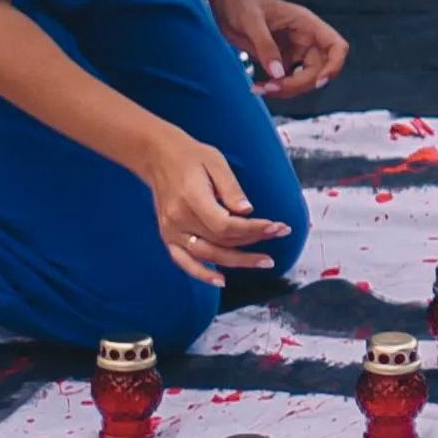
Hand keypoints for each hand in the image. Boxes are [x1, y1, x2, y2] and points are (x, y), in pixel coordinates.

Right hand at [134, 126, 288, 285]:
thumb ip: (231, 189)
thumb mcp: (215, 162)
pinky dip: (202, 274)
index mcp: (191, 199)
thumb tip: (247, 212)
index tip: (277, 227)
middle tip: (279, 237)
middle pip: (221, 240)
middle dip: (253, 241)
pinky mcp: (168, 237)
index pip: (225, 224)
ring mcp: (171, 231)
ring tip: (264, 261)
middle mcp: (178, 220)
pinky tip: (221, 280)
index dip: (253, 229)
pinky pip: (184, 261)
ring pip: (207, 254)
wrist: (158, 157)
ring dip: (237, 261)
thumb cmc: (191, 156)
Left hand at [226, 0, 347, 98]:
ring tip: (260, 88)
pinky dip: (276, 88)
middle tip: (272, 87)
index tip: (318, 81)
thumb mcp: (251, 21)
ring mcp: (294, 51)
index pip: (336, 46)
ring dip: (286, 90)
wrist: (226, 1)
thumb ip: (265, 46)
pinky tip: (258, 87)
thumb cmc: (242, 1)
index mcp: (306, 24)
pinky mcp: (280, 60)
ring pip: (303, 79)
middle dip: (298, 84)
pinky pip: (286, 80)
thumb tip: (278, 74)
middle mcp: (305, 39)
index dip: (333, 66)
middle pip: (318, 70)